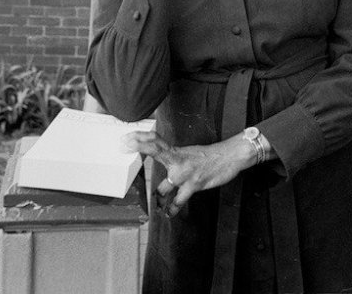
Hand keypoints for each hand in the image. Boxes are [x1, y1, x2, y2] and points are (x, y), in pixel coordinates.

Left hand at [122, 128, 255, 217]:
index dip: (140, 137)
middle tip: (123, 145)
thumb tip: (161, 161)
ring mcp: (184, 173)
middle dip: (138, 147)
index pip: (155, 140)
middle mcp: (178, 160)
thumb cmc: (208, 156)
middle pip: (154, 149)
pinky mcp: (193, 185)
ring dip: (159, 199)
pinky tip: (169, 214)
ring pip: (163, 187)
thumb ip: (173, 158)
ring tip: (156, 205)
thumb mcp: (188, 153)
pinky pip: (178, 201)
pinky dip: (173, 209)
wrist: (228, 156)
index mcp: (177, 151)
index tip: (127, 137)